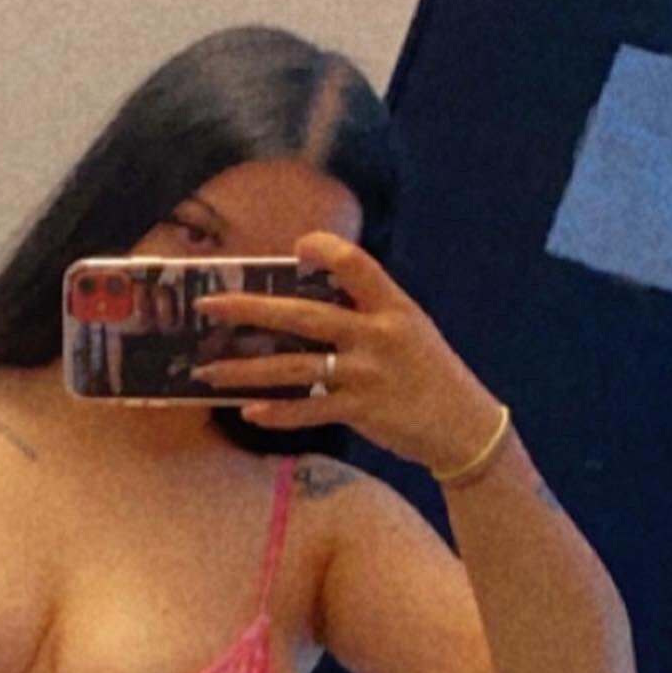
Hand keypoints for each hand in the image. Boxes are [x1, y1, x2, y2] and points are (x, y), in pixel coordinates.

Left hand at [190, 233, 504, 475]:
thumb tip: (309, 296)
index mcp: (393, 306)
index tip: (296, 246)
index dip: (325, 250)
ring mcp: (367, 374)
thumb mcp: (410, 327)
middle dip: (251, 309)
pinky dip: (279, 412)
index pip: (356, 265)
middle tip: (208, 305)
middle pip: (304, 316)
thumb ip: (366, 309)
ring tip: (207, 371)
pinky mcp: (362, 411)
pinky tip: (250, 412)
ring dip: (246, 370)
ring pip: (295, 369)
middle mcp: (378, 335)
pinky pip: (310, 411)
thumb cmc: (429, 372)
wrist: (464, 426)